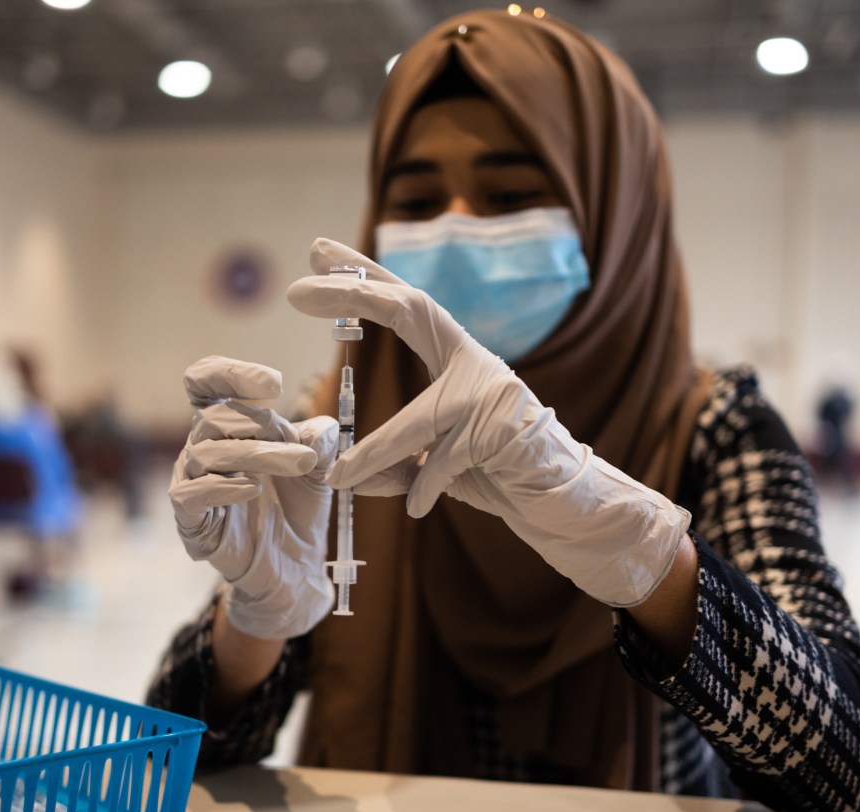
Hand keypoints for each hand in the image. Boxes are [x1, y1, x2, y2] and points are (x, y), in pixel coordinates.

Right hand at [170, 356, 338, 637]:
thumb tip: (322, 428)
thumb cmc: (298, 508)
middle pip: (214, 418)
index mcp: (226, 427)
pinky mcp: (192, 520)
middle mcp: (202, 448)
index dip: (231, 373)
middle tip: (305, 450)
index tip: (274, 383)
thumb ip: (320, 442)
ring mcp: (192, 483)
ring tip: (299, 465)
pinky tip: (254, 490)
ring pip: (206, 452)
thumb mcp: (318, 468)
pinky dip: (222, 487)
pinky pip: (190, 494)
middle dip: (262, 425)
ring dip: (257, 454)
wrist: (295, 567)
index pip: (205, 383)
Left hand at [286, 239, 689, 607]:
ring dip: (373, 453)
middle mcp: (475, 363)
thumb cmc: (498, 475)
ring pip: (416, 419)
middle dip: (353, 295)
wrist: (563, 502)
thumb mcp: (435, 465)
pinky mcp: (504, 430)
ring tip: (336, 476)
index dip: (365, 278)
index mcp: (457, 358)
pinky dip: (422, 489)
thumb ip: (394, 462)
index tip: (320, 255)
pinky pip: (444, 461)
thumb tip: (339, 472)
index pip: (407, 303)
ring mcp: (494, 392)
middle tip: (296, 289)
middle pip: (411, 308)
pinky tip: (416, 508)